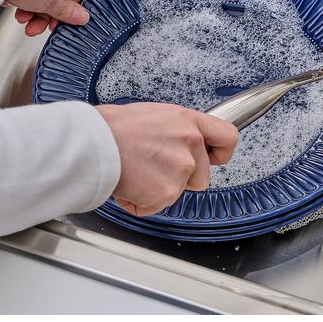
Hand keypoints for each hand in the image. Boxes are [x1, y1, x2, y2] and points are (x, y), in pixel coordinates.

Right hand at [96, 103, 238, 215]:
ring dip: (160, 189)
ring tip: (137, 171)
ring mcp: (181, 169)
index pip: (228, 137)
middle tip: (152, 166)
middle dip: (180, 178)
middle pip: (202, 175)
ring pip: (179, 192)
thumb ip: (176, 131)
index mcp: (188, 122)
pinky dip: (141, 201)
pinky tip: (129, 183)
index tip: (214, 158)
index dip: (222, 153)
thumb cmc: (114, 127)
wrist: (94, 142)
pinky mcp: (167, 192)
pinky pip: (156, 206)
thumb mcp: (155, 116)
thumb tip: (179, 142)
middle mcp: (190, 144)